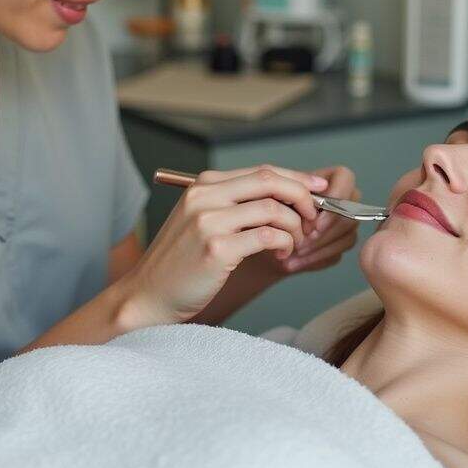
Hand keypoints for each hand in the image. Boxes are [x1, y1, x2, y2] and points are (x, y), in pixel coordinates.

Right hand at [119, 165, 327, 325]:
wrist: (147, 296)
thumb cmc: (180, 264)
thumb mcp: (202, 222)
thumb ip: (235, 205)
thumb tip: (285, 196)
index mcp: (203, 185)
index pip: (262, 171)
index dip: (296, 179)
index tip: (319, 189)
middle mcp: (205, 196)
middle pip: (271, 181)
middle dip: (303, 198)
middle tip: (314, 218)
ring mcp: (209, 221)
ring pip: (274, 209)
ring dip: (295, 228)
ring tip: (293, 245)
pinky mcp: (217, 248)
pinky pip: (269, 237)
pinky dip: (285, 245)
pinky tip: (282, 256)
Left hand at [269, 165, 361, 274]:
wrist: (267, 233)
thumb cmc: (272, 208)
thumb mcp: (278, 197)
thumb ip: (295, 195)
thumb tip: (313, 207)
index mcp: (333, 177)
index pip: (346, 179)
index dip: (333, 201)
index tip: (314, 221)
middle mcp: (346, 198)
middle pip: (349, 215)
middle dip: (323, 232)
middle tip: (300, 241)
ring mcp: (347, 222)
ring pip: (346, 237)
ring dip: (316, 248)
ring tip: (291, 252)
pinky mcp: (342, 243)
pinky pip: (337, 254)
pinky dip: (313, 259)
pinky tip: (293, 262)